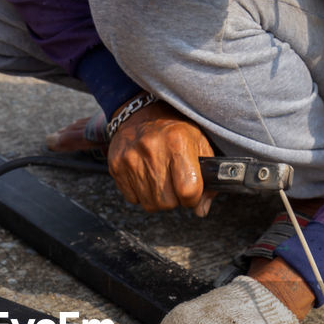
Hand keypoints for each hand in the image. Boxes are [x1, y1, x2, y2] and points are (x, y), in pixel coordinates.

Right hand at [107, 100, 215, 216]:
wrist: (141, 113)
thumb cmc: (175, 130)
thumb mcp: (199, 144)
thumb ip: (208, 177)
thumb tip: (201, 210)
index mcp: (178, 142)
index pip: (188, 190)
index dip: (193, 198)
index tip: (192, 193)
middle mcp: (152, 150)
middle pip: (168, 202)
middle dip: (175, 199)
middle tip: (175, 184)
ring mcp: (131, 159)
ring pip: (150, 204)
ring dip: (159, 198)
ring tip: (161, 179)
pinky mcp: (116, 166)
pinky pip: (133, 199)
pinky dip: (142, 194)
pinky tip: (146, 177)